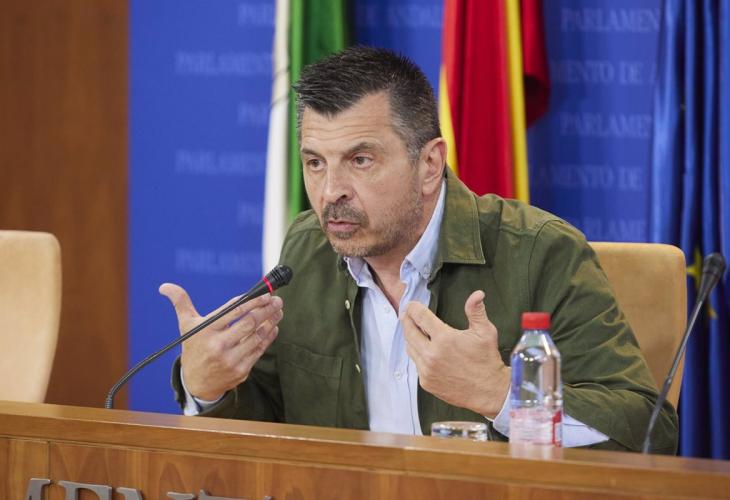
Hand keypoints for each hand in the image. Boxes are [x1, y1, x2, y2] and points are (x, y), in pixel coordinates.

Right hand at [159, 284, 283, 400]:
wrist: (196, 383)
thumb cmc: (194, 348)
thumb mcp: (186, 326)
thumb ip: (180, 303)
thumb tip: (165, 286)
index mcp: (206, 331)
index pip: (233, 311)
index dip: (252, 301)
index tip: (265, 294)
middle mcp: (218, 345)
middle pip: (249, 322)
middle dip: (266, 309)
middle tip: (277, 300)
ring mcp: (231, 359)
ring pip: (257, 335)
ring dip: (271, 321)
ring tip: (278, 311)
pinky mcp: (241, 370)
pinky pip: (259, 349)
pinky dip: (269, 336)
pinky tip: (274, 326)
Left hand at [401, 290, 509, 417]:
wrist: (488, 392)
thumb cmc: (487, 359)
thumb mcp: (485, 332)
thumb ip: (476, 311)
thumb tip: (477, 293)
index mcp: (444, 339)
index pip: (420, 317)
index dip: (414, 308)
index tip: (411, 304)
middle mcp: (431, 354)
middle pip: (410, 332)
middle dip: (407, 320)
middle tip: (406, 314)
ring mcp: (427, 369)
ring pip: (410, 348)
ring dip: (410, 337)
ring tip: (412, 329)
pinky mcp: (426, 382)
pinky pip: (416, 364)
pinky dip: (417, 354)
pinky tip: (422, 349)